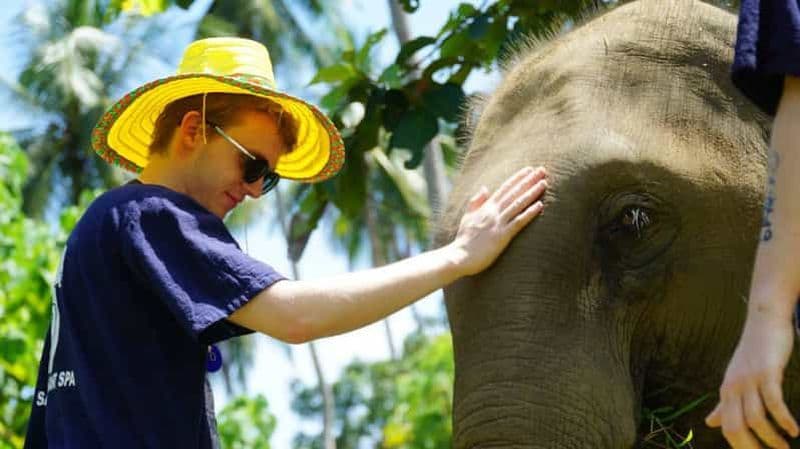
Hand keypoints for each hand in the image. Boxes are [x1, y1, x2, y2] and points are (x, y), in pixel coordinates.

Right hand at [447, 166, 547, 275]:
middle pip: (514, 193)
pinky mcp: (502, 235)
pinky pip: (518, 222)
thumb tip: (484, 187)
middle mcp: (493, 212)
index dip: (517, 178)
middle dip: (529, 180)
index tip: (529, 169)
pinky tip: (540, 206)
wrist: (459, 256)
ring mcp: (498, 223)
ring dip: (532, 192)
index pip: (505, 188)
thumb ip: (476, 202)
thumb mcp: (467, 216)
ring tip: (544, 183)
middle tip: (542, 170)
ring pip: (518, 204)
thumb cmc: (464, 239)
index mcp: (486, 207)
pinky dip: (529, 213)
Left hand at [706, 307, 797, 448]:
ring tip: (786, 447)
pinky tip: (795, 430)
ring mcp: (749, 379)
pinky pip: (773, 401)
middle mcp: (734, 387)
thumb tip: (710, 423)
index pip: (728, 428)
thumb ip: (725, 403)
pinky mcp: (766, 372)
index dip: (741, 446)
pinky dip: (784, 419)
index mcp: (726, 391)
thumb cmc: (753, 353)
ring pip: (756, 419)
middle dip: (754, 448)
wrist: (764, 320)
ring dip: (772, 438)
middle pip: (737, 427)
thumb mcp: (735, 379)